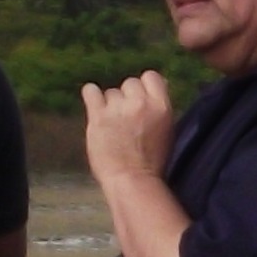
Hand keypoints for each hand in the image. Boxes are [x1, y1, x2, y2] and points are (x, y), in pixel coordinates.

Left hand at [79, 71, 177, 186]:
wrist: (132, 180)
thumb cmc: (152, 162)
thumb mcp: (166, 131)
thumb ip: (158, 109)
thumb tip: (150, 93)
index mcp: (161, 106)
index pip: (151, 76)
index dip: (145, 86)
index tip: (142, 99)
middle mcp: (140, 103)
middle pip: (130, 83)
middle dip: (128, 97)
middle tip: (127, 116)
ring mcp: (118, 108)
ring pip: (111, 92)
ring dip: (111, 104)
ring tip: (113, 123)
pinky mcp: (98, 115)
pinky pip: (90, 91)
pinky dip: (92, 97)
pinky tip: (95, 107)